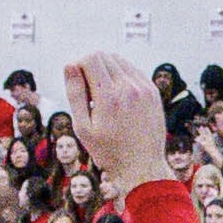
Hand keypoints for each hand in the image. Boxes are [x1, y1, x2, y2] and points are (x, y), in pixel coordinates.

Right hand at [73, 52, 172, 192]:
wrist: (142, 167)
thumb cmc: (109, 152)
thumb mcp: (83, 128)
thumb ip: (75, 94)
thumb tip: (70, 65)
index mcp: (109, 97)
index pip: (91, 58)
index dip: (78, 65)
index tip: (77, 83)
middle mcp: (129, 88)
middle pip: (104, 56)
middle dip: (91, 67)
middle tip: (89, 93)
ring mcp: (144, 88)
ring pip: (120, 60)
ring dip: (107, 70)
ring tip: (103, 96)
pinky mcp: (153, 92)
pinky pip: (133, 70)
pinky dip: (121, 76)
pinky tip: (118, 96)